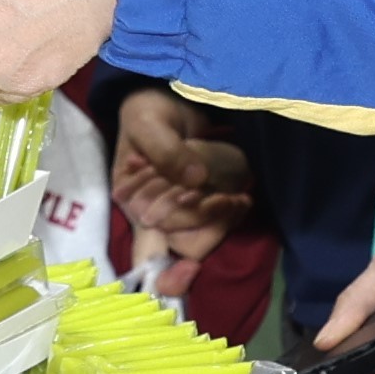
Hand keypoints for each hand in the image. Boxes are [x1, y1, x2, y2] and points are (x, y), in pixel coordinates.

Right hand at [110, 89, 253, 275]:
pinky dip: (233, 211)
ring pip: (207, 237)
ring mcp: (182, 211)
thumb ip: (168, 152)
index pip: (146, 254)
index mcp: (134, 204)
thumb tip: (198, 178)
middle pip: (187, 245)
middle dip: (210, 225)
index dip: (167, 274)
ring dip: (225, 219)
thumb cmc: (147, 113)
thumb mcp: (148, 124)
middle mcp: (157, 216)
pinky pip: (220, 221)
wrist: (165, 99)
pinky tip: (241, 195)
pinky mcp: (203, 202)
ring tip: (239, 196)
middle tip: (230, 198)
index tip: (190, 271)